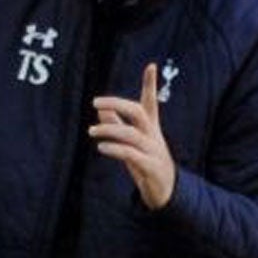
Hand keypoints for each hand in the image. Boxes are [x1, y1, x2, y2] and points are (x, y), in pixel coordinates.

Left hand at [89, 63, 176, 210]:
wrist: (166, 192)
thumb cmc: (146, 163)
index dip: (150, 84)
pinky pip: (131, 154)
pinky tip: (101, 147)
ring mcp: (153, 151)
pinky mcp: (150, 167)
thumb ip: (117, 125)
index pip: (150, 102)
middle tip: (95, 102)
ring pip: (131, 133)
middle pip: (138, 112)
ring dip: (109, 130)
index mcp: (150, 128)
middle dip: (117, 103)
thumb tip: (102, 108)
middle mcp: (153, 136)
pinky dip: (115, 149)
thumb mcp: (131, 143)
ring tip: (91, 131)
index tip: (151, 65)